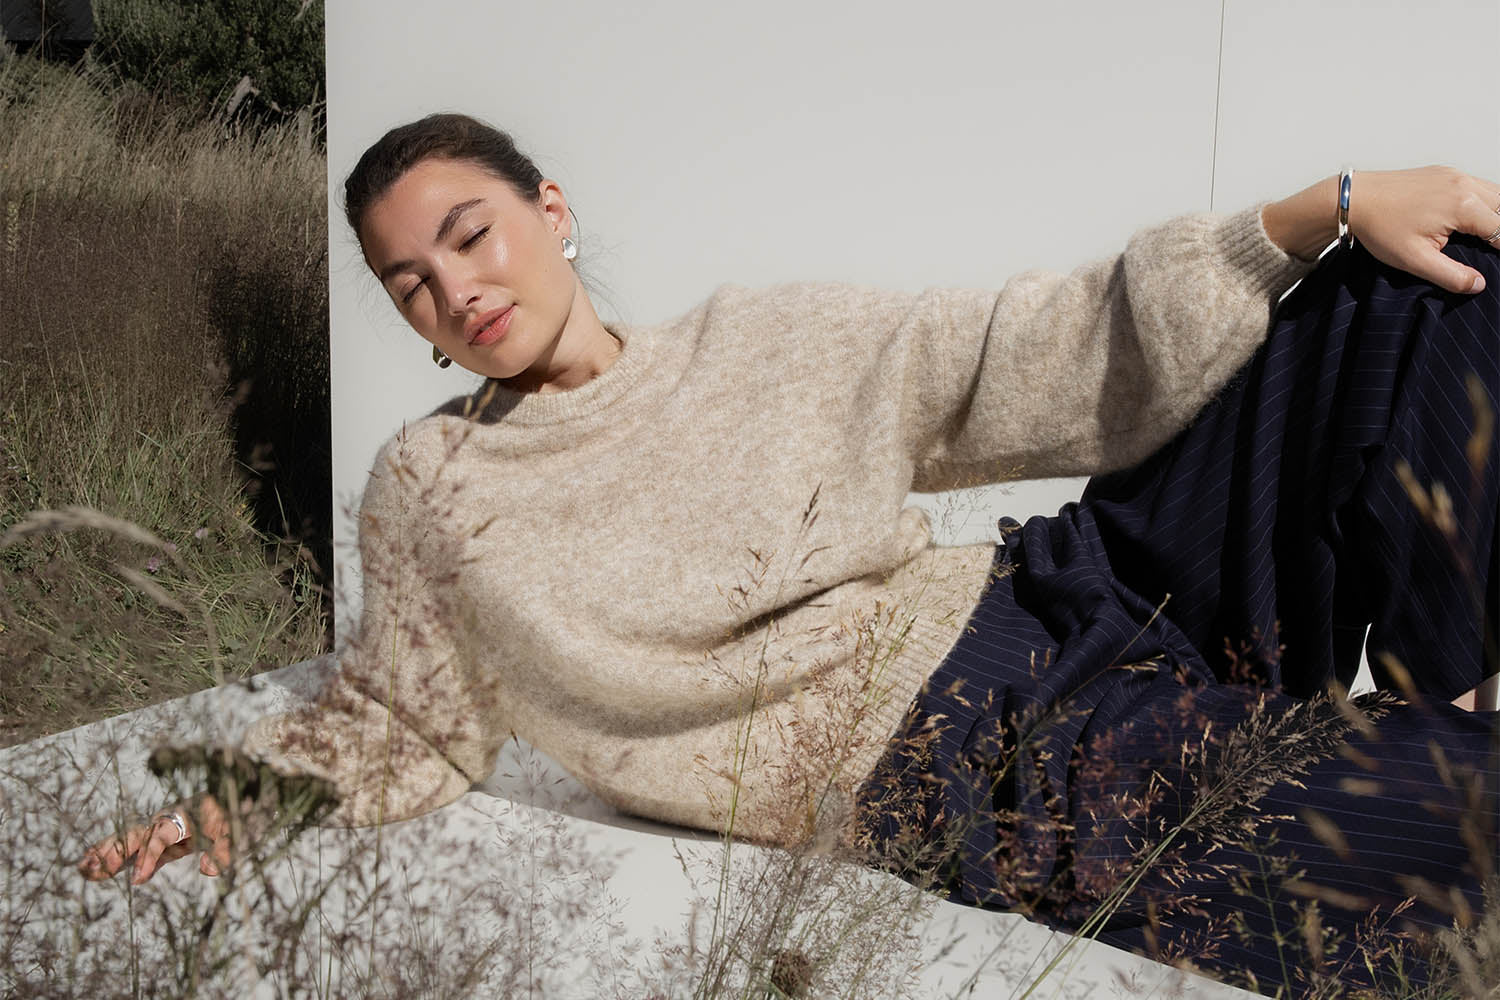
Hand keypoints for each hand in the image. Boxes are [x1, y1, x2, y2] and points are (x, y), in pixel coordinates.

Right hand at [78, 794, 233, 884]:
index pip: (160, 838)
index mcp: (184, 816)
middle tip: (98, 870)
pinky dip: (116, 858)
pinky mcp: (162, 841)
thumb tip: (207, 870)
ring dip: (107, 854)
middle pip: (137, 835)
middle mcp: (168, 820)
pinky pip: (136, 850)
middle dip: (117, 853)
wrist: (237, 796)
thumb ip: (223, 850)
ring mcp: (162, 829)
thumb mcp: (236, 831)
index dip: (148, 858)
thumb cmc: (235, 814)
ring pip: (130, 841)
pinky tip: (93, 867)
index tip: (138, 878)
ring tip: (84, 869)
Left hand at [1263, 166, 1499, 293]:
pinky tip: (1473, 219)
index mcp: (1463, 206)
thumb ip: (1451, 275)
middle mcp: (1464, 184)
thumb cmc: (1379, 228)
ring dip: (1496, 213)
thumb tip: (1479, 285)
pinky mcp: (1445, 172)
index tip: (1496, 262)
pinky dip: (1482, 201)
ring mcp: (1455, 175)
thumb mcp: (1415, 260)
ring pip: (1494, 193)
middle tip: (1492, 250)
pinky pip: (1477, 185)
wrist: (1353, 200)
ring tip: (1487, 238)